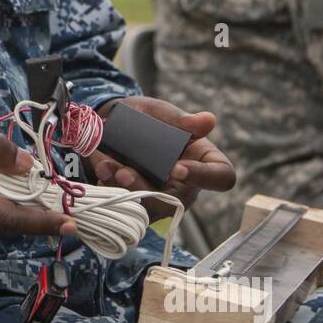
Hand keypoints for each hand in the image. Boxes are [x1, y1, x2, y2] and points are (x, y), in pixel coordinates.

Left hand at [88, 96, 235, 216]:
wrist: (112, 125)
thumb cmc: (146, 118)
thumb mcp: (161, 113)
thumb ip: (181, 120)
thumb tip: (208, 121)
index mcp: (203, 160)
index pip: (221, 177)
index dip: (203, 177)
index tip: (178, 168)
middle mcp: (187, 185)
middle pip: (180, 201)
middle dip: (150, 190)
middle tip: (125, 174)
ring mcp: (163, 199)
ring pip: (150, 208)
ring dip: (126, 192)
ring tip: (106, 169)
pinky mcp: (138, 205)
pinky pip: (128, 208)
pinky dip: (111, 192)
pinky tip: (101, 174)